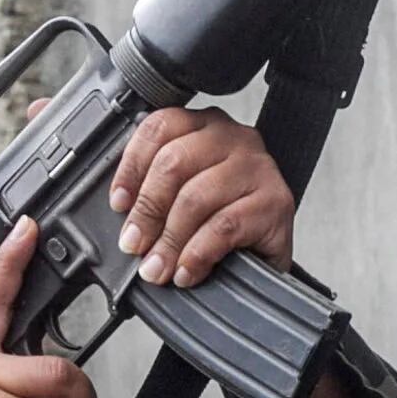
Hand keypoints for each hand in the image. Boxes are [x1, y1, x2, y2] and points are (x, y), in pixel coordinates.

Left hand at [110, 107, 295, 283]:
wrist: (269, 254)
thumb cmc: (224, 219)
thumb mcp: (185, 194)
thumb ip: (155, 192)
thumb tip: (124, 219)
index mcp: (206, 126)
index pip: (159, 128)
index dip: (131, 167)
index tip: (119, 204)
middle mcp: (234, 138)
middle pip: (174, 162)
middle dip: (147, 210)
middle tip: (134, 245)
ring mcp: (259, 168)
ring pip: (196, 197)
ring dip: (169, 240)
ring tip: (158, 268)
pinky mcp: (276, 202)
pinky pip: (224, 226)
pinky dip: (198, 253)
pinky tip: (188, 271)